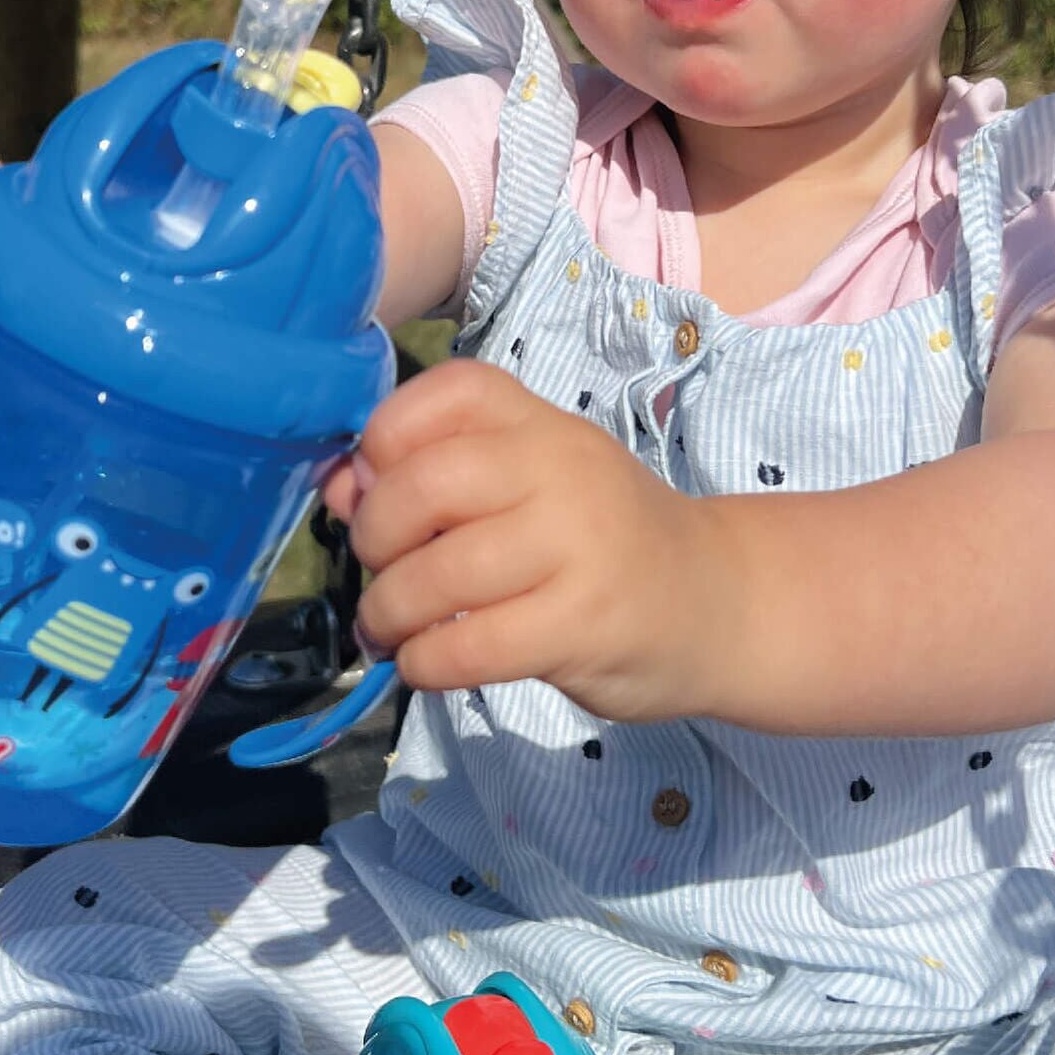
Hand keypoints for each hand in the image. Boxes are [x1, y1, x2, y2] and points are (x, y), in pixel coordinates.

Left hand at [320, 358, 732, 721]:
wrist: (716, 602)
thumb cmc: (601, 539)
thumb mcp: (529, 484)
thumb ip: (438, 473)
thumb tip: (338, 486)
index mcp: (541, 423)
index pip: (450, 391)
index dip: (387, 436)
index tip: (377, 486)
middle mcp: (561, 469)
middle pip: (424, 485)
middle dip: (373, 538)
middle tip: (378, 572)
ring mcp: (578, 546)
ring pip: (437, 574)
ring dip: (387, 613)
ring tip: (388, 630)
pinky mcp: (583, 624)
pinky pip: (469, 644)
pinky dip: (424, 662)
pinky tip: (425, 663)